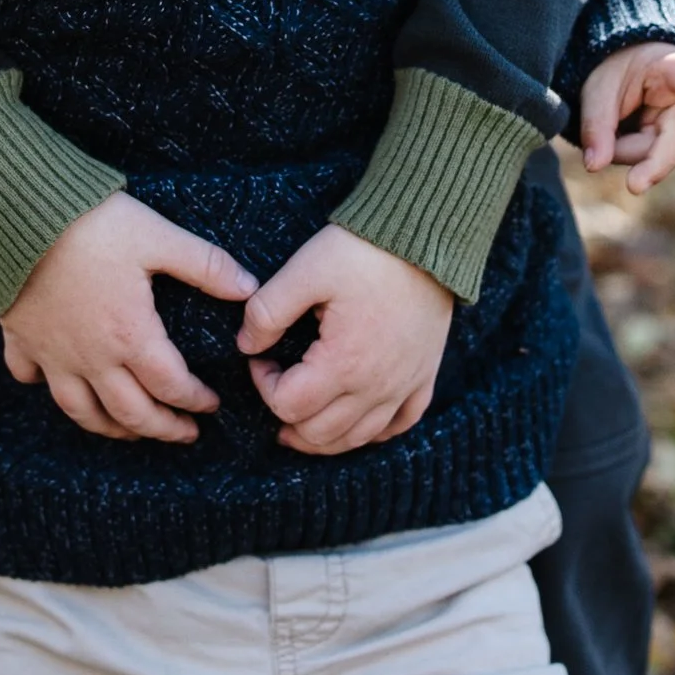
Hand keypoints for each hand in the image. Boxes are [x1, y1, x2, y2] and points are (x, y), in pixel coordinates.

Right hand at [2, 195, 255, 444]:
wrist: (18, 212)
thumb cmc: (92, 223)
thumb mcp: (158, 236)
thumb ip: (206, 265)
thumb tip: (249, 288)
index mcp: (130, 335)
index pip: (171, 385)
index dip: (195, 400)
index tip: (211, 404)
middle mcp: (92, 356)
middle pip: (130, 412)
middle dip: (162, 428)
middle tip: (184, 433)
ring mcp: (52, 353)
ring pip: (81, 410)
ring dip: (110, 426)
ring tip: (129, 430)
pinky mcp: (20, 337)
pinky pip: (29, 376)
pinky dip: (43, 387)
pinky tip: (57, 384)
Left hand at [239, 227, 452, 456]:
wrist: (427, 236)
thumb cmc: (365, 252)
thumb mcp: (305, 270)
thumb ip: (267, 311)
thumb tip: (246, 345)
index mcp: (344, 363)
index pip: (288, 405)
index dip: (263, 385)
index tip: (261, 358)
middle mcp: (376, 386)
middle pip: (319, 433)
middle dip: (287, 417)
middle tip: (276, 387)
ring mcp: (405, 385)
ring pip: (357, 438)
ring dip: (323, 436)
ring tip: (302, 417)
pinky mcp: (425, 376)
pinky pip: (399, 425)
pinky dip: (372, 431)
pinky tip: (355, 419)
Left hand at [577, 42, 674, 194]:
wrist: (629, 68)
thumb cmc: (620, 68)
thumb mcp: (600, 85)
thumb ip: (597, 123)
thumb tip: (594, 166)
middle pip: (673, 142)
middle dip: (653, 165)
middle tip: (634, 186)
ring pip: (647, 157)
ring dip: (621, 147)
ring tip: (613, 118)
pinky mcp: (667, 152)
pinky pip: (640, 164)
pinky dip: (623, 152)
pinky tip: (622, 133)